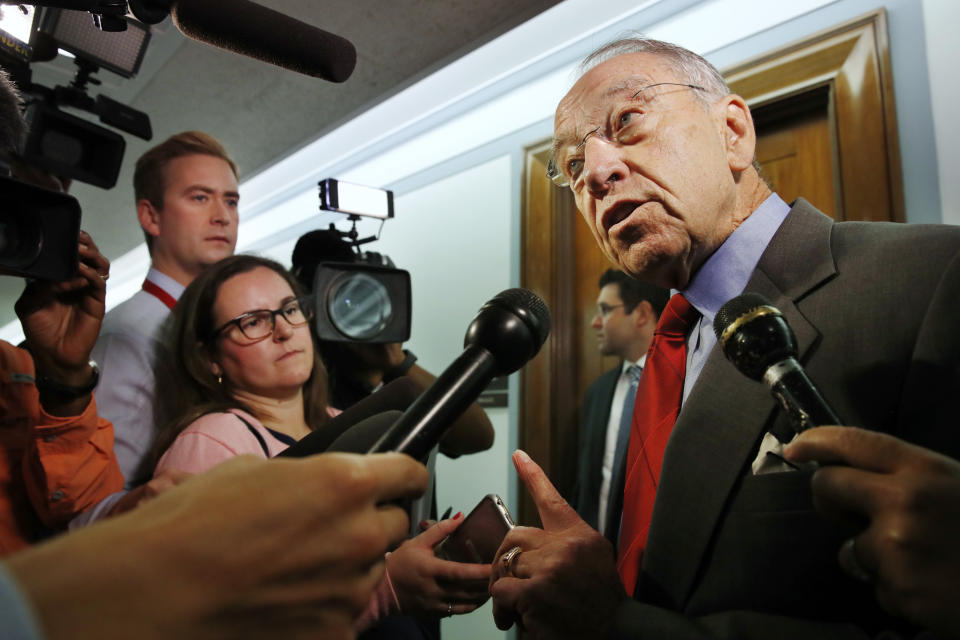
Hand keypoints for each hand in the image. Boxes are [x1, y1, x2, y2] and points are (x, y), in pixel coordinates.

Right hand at [7, 453, 427, 638]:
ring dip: (346, 568)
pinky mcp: (334, 634)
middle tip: (325, 530)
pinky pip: (343, 614)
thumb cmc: (196, 521)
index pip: (409, 473)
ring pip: (370, 571)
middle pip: (393, 524)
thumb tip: (322, 486)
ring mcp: (351, 590)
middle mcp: (362, 534)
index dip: (400, 476)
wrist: (155, 589)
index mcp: (347, 483)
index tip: (394, 481)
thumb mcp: (257, 472)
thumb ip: (310, 479)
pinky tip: (283, 603)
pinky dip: (323, 609)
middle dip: (368, 523)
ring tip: (292, 570)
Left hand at [15, 230, 108, 382]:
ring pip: (99, 266)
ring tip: (82, 250)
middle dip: (85, 245)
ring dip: (92, 256)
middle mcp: (76, 282)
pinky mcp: (97, 301)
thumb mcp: (29, 304)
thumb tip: (56, 273)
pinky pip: (98, 283)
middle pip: (88, 256)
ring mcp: (88, 291)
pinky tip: (82, 270)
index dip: (69, 243)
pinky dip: (92, 274)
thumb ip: (39, 286)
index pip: (68, 256)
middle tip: (78, 237)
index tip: (66, 233)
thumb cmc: (40, 330)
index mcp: (59, 279)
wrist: (54, 355)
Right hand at [386, 516, 490, 617]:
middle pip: (466, 590)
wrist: (382, 589)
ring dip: (480, 597)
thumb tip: (460, 517)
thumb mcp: (418, 542)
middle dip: (485, 585)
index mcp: (430, 570)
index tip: (493, 567)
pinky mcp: (433, 614)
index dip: (478, 571)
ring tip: (492, 587)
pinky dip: (469, 605)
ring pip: (464, 604)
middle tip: (499, 576)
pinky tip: (477, 597)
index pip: (459, 573)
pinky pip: (456, 611)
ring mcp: (433, 605)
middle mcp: (433, 590)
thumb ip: (441, 530)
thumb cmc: (400, 563)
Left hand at [489, 450, 625, 638]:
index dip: (533, 475)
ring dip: (505, 591)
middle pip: (514, 537)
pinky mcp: (535, 592)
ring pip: (504, 566)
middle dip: (505, 561)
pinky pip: (500, 590)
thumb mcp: (594, 560)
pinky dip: (502, 608)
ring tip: (518, 608)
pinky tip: (516, 618)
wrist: (616, 632)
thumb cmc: (600, 601)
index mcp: (580, 535)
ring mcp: (550, 568)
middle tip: (509, 584)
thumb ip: (567, 545)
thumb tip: (533, 545)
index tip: (518, 455)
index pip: (552, 500)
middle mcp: (566, 546)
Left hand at [785, 426, 959, 637]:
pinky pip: (877, 586)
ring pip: (850, 548)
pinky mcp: (899, 590)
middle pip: (828, 486)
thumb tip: (855, 476)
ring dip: (873, 557)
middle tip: (848, 513)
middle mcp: (904, 501)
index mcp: (924, 469)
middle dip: (829, 499)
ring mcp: (898, 547)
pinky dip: (897, 590)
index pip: (854, 442)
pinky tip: (933, 586)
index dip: (818, 442)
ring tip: (924, 560)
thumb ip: (910, 477)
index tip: (796, 449)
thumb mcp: (957, 485)